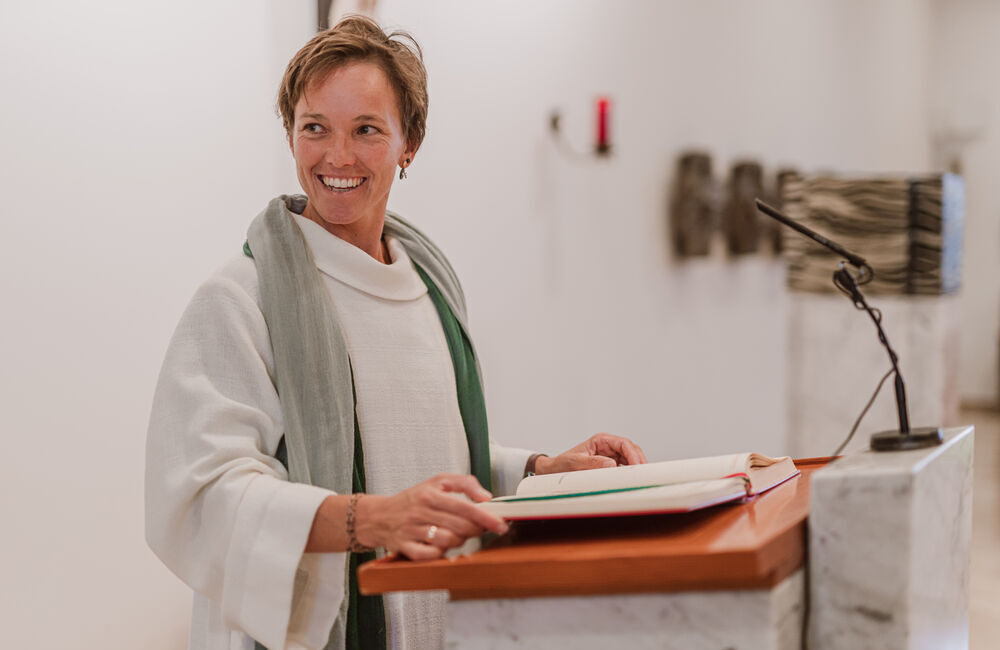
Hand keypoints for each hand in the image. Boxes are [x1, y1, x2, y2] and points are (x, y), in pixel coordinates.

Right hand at [356, 473, 508, 560]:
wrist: (379, 516)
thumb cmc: (413, 499)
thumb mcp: (437, 481)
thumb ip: (464, 483)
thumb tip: (486, 497)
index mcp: (430, 493)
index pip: (465, 507)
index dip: (486, 517)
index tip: (500, 524)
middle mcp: (420, 511)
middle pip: (460, 527)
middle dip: (475, 530)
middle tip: (477, 528)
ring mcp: (411, 530)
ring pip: (448, 541)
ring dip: (458, 541)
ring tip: (456, 534)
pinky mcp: (404, 547)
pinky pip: (430, 556)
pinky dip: (440, 553)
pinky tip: (440, 545)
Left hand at [535, 433, 646, 474]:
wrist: (553, 471)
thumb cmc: (562, 464)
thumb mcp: (575, 463)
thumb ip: (593, 463)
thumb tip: (612, 465)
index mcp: (600, 440)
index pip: (623, 444)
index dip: (633, 454)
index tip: (637, 466)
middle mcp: (607, 446)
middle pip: (631, 450)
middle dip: (638, 461)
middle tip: (642, 474)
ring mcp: (609, 456)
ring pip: (630, 459)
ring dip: (635, 467)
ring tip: (638, 478)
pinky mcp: (609, 466)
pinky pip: (624, 468)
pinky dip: (628, 473)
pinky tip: (630, 480)